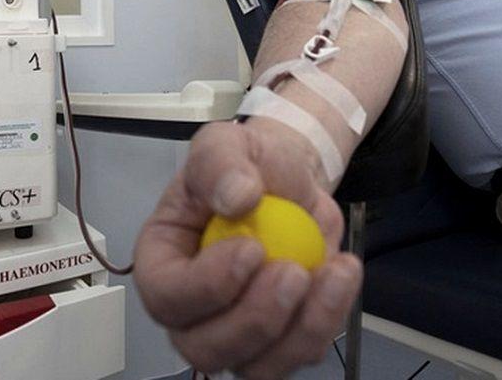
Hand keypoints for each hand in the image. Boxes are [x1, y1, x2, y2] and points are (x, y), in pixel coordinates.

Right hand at [133, 121, 362, 379]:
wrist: (288, 180)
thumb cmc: (245, 166)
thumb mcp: (224, 144)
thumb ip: (220, 163)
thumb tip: (237, 197)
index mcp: (162, 262)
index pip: (166, 296)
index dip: (206, 286)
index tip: (252, 248)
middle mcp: (191, 310)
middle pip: (205, 349)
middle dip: (255, 321)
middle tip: (294, 272)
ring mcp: (235, 332)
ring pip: (257, 367)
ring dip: (301, 330)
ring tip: (332, 272)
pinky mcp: (280, 339)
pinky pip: (301, 354)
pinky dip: (329, 319)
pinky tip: (340, 271)